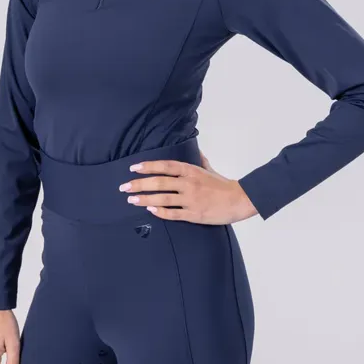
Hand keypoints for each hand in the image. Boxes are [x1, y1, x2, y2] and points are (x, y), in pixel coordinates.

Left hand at [119, 149, 258, 223]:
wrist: (239, 200)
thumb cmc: (223, 185)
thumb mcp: (208, 168)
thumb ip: (198, 160)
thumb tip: (193, 149)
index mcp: (191, 170)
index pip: (165, 166)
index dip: (148, 166)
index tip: (133, 168)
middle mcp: (189, 184)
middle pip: (159, 183)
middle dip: (139, 184)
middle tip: (124, 187)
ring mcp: (191, 200)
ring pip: (162, 199)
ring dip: (144, 199)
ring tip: (131, 200)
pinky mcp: (194, 214)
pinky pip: (173, 214)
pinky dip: (160, 212)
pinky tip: (150, 210)